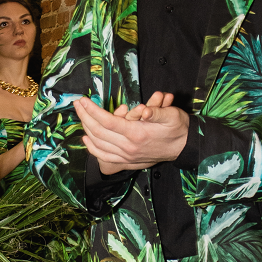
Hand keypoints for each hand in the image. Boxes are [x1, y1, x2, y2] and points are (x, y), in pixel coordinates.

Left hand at [73, 93, 189, 172]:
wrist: (184, 147)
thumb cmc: (177, 128)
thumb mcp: (172, 115)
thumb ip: (156, 111)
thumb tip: (144, 110)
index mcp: (137, 134)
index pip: (107, 122)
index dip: (92, 110)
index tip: (83, 100)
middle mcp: (129, 148)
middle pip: (98, 132)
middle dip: (84, 116)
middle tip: (77, 104)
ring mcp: (127, 156)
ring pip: (98, 144)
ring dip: (86, 129)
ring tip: (80, 115)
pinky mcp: (127, 161)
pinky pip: (104, 156)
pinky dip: (93, 148)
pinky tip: (87, 138)